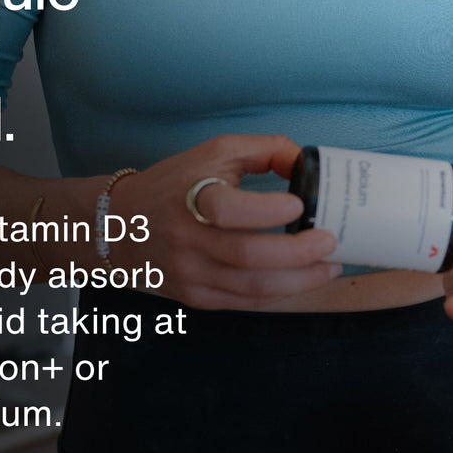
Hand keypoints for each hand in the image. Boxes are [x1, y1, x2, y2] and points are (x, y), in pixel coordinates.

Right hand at [109, 134, 340, 309]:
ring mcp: (191, 273)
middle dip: (299, 253)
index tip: (300, 204)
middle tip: (330, 241)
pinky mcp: (195, 297)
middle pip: (248, 256)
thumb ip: (264, 149)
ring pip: (252, 288)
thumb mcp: (214, 152)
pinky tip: (300, 280)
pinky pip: (245, 303)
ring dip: (299, 281)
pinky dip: (279, 294)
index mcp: (191, 197)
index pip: (229, 210)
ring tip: (328, 266)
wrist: (122, 225)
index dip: (269, 211)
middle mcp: (187, 239)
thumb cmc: (176, 182)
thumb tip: (305, 161)